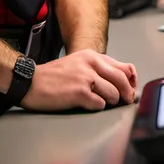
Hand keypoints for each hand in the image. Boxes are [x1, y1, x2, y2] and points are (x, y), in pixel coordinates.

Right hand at [21, 50, 137, 111]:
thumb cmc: (54, 76)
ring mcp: (86, 78)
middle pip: (122, 80)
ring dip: (110, 102)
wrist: (31, 81)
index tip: (131, 90)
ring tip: (100, 102)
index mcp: (92, 56)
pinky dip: (97, 107)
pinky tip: (88, 105)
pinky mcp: (80, 93)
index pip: (124, 67)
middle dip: (127, 94)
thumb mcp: (79, 63)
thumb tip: (123, 81)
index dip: (131, 81)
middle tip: (125, 101)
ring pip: (114, 94)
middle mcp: (91, 63)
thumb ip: (99, 69)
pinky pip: (100, 104)